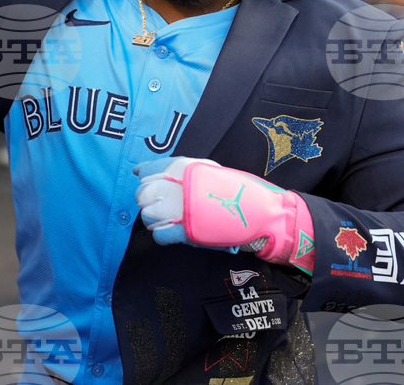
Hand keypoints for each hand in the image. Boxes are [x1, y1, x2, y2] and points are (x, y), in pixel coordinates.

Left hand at [134, 157, 314, 272]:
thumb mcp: (210, 170)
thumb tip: (149, 171)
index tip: (141, 177)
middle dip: (147, 199)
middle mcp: (182, 186)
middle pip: (145, 193)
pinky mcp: (188, 233)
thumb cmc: (237, 191)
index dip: (144, 175)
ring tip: (166, 218)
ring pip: (148, 214)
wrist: (262, 212)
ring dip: (153, 218)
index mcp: (187, 168)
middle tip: (158, 203)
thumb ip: (184, 171)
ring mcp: (184, 210)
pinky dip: (162, 234)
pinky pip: (160, 234)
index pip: (151, 169)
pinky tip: (170, 231)